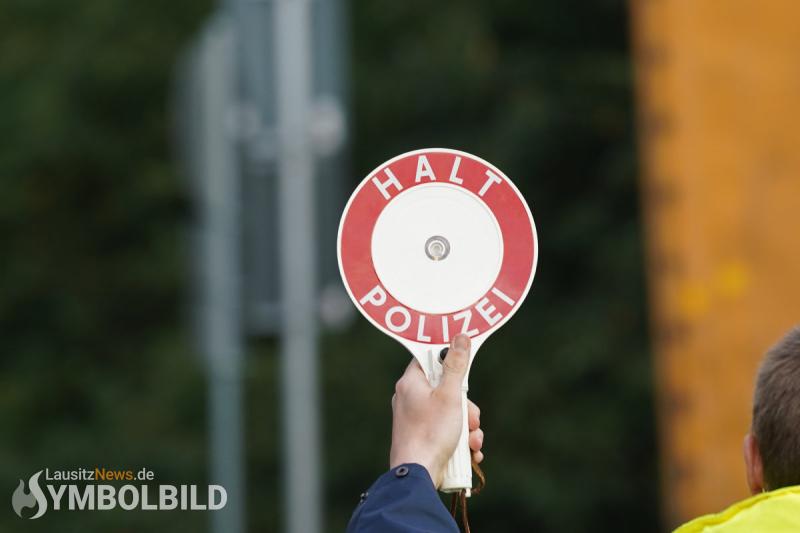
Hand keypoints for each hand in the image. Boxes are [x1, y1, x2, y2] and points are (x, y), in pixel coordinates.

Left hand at [389, 334, 484, 486]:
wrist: (417, 474)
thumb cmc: (430, 433)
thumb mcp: (450, 394)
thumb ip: (456, 365)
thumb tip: (460, 336)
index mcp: (411, 383)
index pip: (429, 359)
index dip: (449, 364)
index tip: (462, 374)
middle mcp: (410, 399)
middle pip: (445, 389)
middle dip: (466, 405)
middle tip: (471, 417)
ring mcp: (415, 421)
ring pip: (450, 414)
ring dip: (467, 427)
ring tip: (472, 441)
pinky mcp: (423, 439)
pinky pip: (446, 432)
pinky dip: (460, 441)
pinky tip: (469, 452)